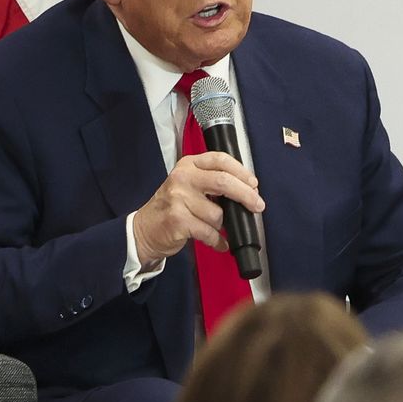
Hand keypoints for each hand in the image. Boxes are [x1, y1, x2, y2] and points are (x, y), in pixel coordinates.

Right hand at [133, 152, 264, 265]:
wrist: (144, 229)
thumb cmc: (171, 207)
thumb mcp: (188, 185)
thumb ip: (213, 182)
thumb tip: (248, 190)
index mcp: (188, 165)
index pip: (220, 159)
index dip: (241, 171)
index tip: (254, 183)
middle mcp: (182, 178)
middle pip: (223, 182)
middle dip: (246, 195)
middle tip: (258, 205)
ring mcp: (178, 199)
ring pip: (218, 213)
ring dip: (223, 225)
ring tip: (216, 227)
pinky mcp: (177, 220)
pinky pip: (209, 232)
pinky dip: (218, 241)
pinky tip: (218, 242)